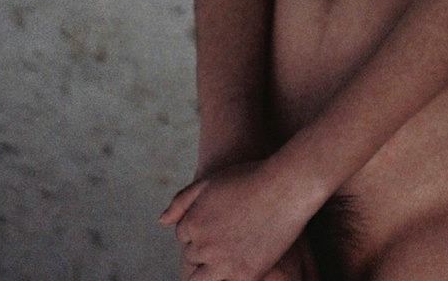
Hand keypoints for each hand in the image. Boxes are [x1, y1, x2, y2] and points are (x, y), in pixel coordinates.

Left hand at [159, 152, 322, 280]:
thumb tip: (161, 222)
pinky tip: (243, 262)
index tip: (218, 221)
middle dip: (206, 248)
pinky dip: (229, 275)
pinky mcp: (244, 276)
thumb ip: (181, 202)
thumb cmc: (249, 177)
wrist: (286, 186)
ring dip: (211, 269)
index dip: (200, 229)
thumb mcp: (209, 182)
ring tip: (230, 254)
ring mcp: (223, 264)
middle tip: (229, 234)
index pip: (184, 237)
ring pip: (203, 279)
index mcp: (192, 225)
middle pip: (193, 258)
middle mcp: (203, 248)